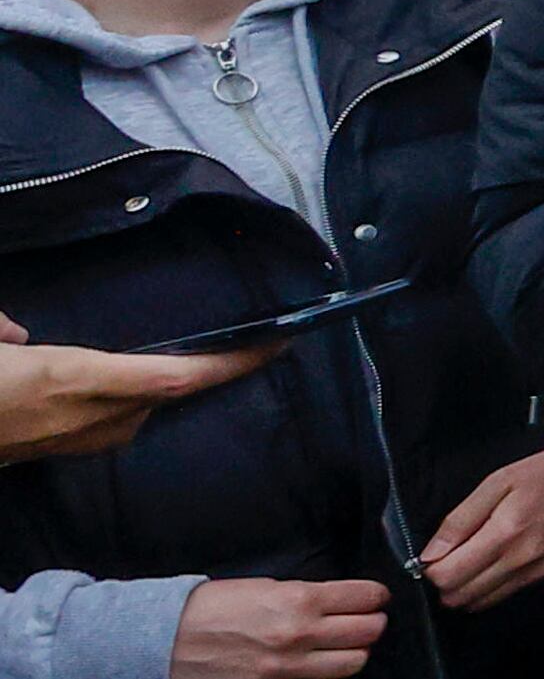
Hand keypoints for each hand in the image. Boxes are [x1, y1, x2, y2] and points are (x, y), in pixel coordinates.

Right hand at [0, 313, 278, 462]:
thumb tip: (15, 334)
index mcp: (72, 379)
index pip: (170, 377)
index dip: (226, 366)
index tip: (274, 347)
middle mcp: (85, 414)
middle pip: (169, 396)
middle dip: (212, 372)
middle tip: (263, 344)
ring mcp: (73, 440)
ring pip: (141, 411)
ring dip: (168, 386)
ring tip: (213, 356)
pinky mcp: (58, 453)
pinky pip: (114, 424)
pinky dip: (135, 400)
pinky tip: (139, 382)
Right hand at [168, 579, 392, 678]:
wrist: (168, 637)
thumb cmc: (213, 607)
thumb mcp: (266, 587)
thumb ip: (306, 596)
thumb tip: (337, 601)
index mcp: (299, 600)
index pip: (364, 597)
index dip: (377, 596)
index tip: (378, 597)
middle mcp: (298, 635)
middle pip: (367, 632)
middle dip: (374, 623)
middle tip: (371, 619)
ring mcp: (286, 668)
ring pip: (351, 663)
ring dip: (357, 651)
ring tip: (352, 643)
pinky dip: (325, 673)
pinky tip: (321, 662)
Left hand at [418, 439, 543, 610]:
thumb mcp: (498, 481)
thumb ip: (461, 519)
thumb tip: (430, 554)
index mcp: (506, 533)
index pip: (449, 577)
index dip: (432, 569)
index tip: (436, 555)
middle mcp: (523, 560)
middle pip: (461, 597)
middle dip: (447, 582)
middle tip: (453, 558)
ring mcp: (540, 572)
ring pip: (482, 603)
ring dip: (469, 588)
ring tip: (475, 560)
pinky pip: (508, 594)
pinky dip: (494, 585)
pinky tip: (500, 561)